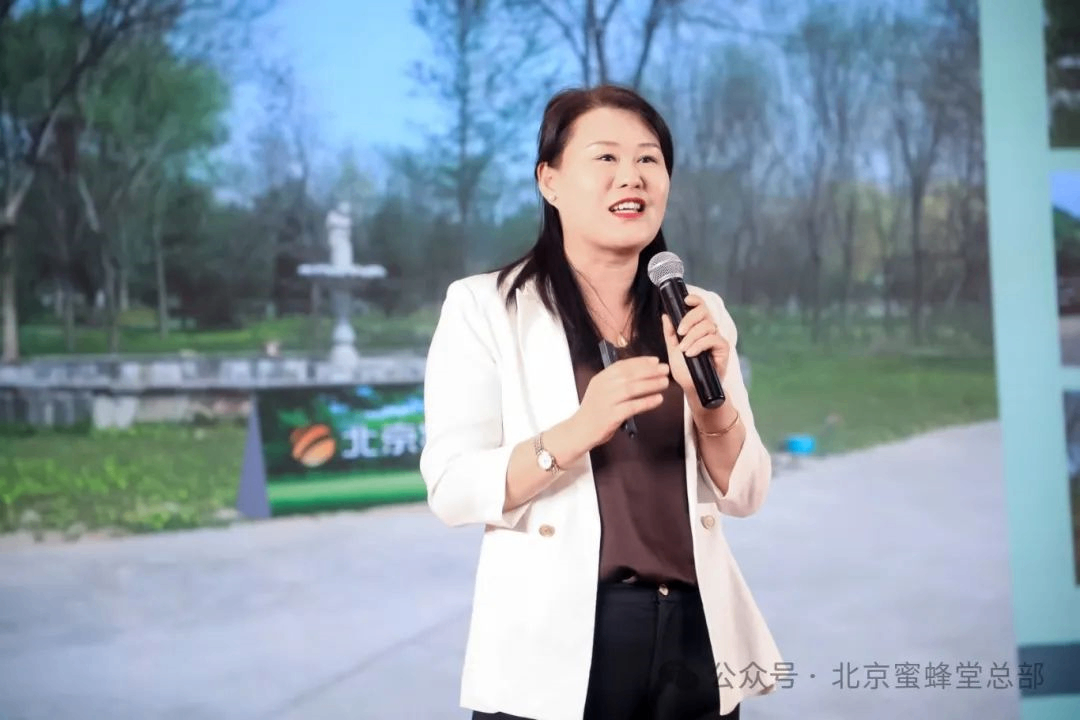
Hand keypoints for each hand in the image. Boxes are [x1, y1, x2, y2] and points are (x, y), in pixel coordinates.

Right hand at [572, 356, 669, 447]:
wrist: (580, 430)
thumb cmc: (595, 411)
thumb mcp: (602, 391)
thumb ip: (617, 382)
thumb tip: (643, 374)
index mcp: (601, 378)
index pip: (622, 365)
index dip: (640, 361)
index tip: (655, 360)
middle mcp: (603, 387)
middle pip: (629, 375)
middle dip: (650, 371)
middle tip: (665, 370)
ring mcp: (606, 401)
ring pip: (631, 389)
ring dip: (651, 384)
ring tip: (665, 382)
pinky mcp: (611, 416)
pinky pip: (632, 406)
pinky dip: (647, 402)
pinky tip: (658, 399)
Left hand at [661, 294, 730, 413]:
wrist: (693, 388)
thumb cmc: (685, 370)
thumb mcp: (672, 350)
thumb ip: (670, 333)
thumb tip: (665, 315)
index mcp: (697, 327)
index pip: (699, 307)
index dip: (695, 300)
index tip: (685, 300)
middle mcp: (709, 330)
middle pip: (704, 311)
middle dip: (689, 319)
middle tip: (679, 332)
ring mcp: (717, 338)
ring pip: (707, 326)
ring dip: (692, 336)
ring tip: (683, 350)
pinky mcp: (723, 348)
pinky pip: (713, 339)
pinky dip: (699, 345)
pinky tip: (691, 353)